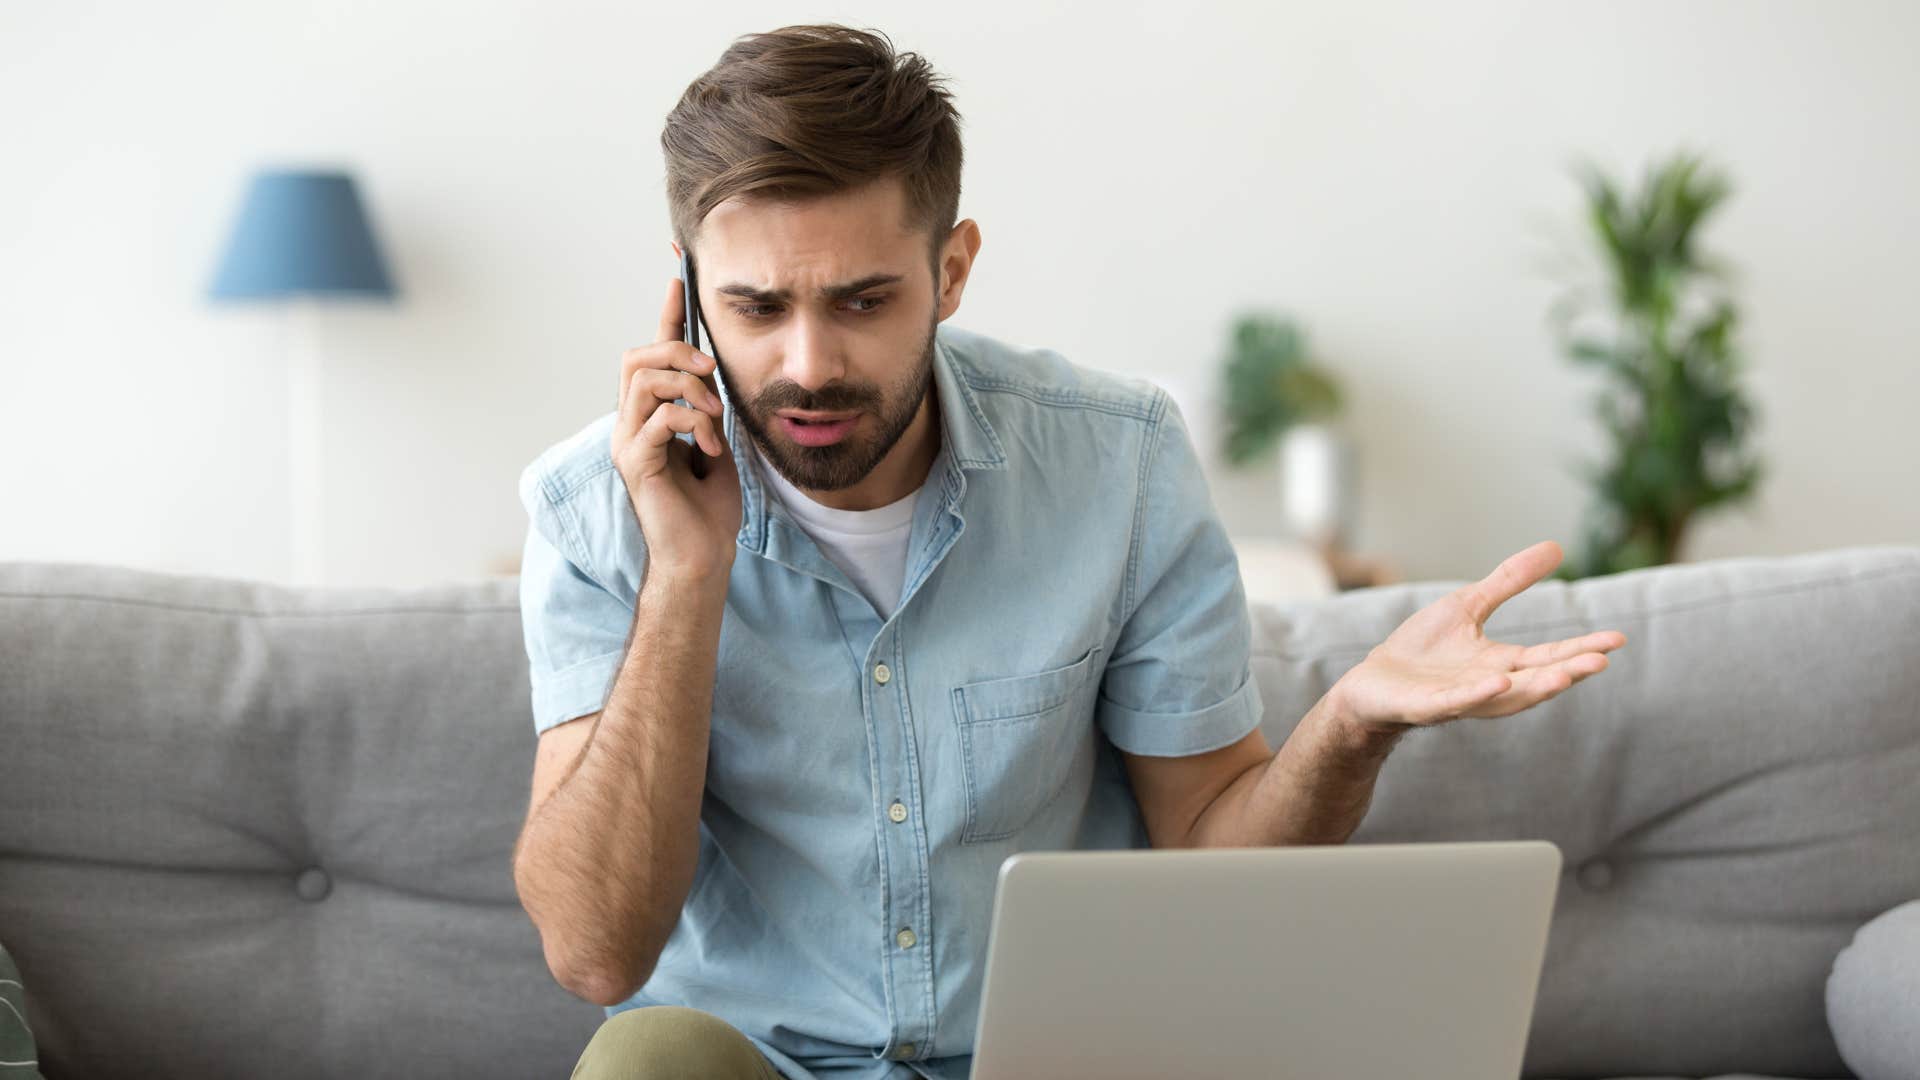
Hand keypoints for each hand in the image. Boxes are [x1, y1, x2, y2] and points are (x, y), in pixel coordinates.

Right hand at [611, 275, 742, 583]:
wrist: (704, 555)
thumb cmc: (710, 506)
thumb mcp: (717, 441)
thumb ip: (707, 405)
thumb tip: (711, 369)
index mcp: (650, 416)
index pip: (652, 355)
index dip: (666, 317)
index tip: (679, 280)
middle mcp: (630, 424)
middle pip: (638, 357)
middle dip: (678, 352)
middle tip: (712, 373)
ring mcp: (627, 443)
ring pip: (644, 380)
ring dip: (690, 389)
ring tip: (716, 418)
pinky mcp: (634, 463)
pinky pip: (659, 418)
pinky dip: (693, 423)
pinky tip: (709, 447)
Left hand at [1326, 540, 1626, 737]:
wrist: (1373, 683)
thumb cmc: (1423, 649)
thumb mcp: (1469, 606)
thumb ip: (1509, 582)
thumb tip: (1556, 546)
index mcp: (1502, 664)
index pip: (1549, 656)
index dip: (1581, 648)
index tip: (1617, 639)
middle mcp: (1489, 686)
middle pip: (1536, 680)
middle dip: (1569, 671)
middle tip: (1602, 660)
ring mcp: (1459, 698)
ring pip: (1504, 698)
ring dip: (1535, 689)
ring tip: (1564, 675)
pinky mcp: (1426, 706)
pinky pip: (1456, 702)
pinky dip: (1477, 693)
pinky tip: (1498, 681)